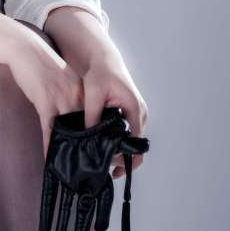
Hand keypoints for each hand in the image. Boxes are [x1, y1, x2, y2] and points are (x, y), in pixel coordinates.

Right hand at [7, 35, 84, 163]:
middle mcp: (76, 95)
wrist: (25, 49)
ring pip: (68, 130)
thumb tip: (71, 116)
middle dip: (86, 147)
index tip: (98, 152)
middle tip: (90, 166)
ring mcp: (62, 98)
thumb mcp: (61, 79)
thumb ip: (70, 96)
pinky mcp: (45, 100)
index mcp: (82, 91)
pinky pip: (49, 128)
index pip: (93, 118)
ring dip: (68, 150)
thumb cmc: (40, 65)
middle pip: (84, 126)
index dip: (95, 136)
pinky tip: (49, 156)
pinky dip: (49, 144)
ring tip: (70, 167)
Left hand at [82, 51, 148, 177]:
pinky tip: (105, 150)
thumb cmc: (100, 74)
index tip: (110, 166)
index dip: (125, 156)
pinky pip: (128, 133)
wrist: (104, 60)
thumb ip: (92, 116)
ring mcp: (137, 113)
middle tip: (104, 170)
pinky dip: (119, 143)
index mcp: (134, 109)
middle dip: (123, 158)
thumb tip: (89, 137)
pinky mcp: (130, 113)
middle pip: (136, 144)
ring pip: (132, 140)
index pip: (136, 141)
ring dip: (121, 152)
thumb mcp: (93, 94)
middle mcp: (140, 113)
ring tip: (103, 164)